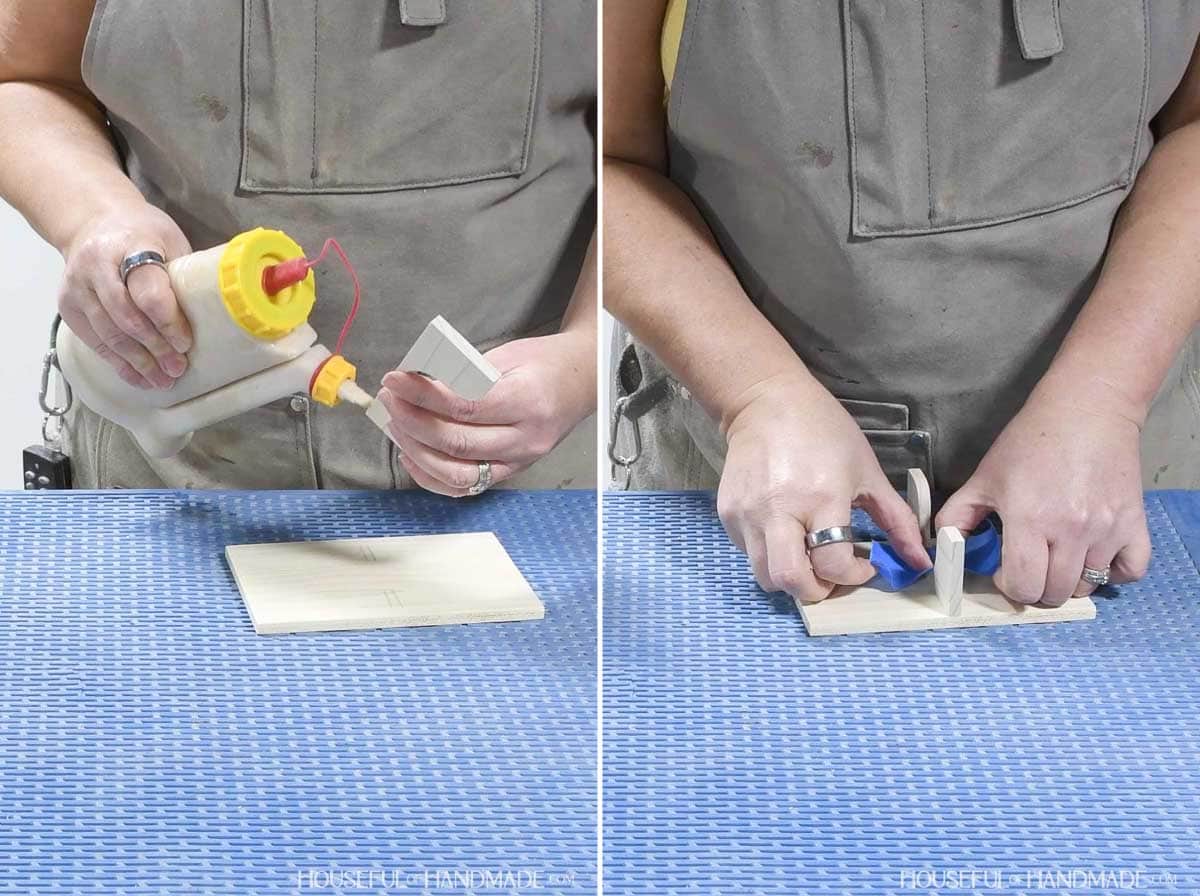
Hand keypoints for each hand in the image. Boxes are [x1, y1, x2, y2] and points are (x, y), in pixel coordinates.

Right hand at [57, 202, 192, 388]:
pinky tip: (137, 377)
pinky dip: (117, 362)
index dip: (168, 322)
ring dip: (137, 362)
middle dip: (155, 349)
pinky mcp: (68, 304)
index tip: (185, 344)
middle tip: (177, 369)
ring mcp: (77, 286)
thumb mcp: (170, 240)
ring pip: (108, 333)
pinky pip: (93, 340)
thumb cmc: (141, 234)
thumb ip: (184, 274)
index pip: (148, 291)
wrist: (92, 221)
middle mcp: (96, 265)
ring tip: (162, 380)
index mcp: (130, 244)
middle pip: (126, 317)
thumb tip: (216, 316)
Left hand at [377, 330, 594, 495]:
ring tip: (397, 426)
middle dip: (413, 422)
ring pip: (457, 474)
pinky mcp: (510, 472)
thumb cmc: (545, 363)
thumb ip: (464, 372)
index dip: (423, 396)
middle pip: (457, 443)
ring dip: (418, 452)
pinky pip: (465, 487)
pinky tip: (413, 454)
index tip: (396, 380)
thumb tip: (416, 382)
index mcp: (527, 401)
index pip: (465, 407)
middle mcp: (525, 438)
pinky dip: (432, 476)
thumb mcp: (507, 355)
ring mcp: (519, 461)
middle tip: (390, 400)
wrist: (582, 382)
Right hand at [717, 374, 930, 602]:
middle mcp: (779, 510)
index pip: (832, 564)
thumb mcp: (868, 471)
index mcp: (821, 497)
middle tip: (831, 576)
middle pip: (790, 580)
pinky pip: (749, 553)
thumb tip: (919, 561)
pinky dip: (770, 555)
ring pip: (765, 575)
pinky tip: (785, 531)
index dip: (852, 576)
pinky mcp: (728, 513)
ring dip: (791, 576)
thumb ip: (897, 520)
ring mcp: (748, 514)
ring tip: (808, 555)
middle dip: (816, 590)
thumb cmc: (822, 430)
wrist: (765, 402)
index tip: (862, 565)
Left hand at [937, 393, 1150, 605]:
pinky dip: (1113, 573)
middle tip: (1029, 567)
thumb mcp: (983, 477)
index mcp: (1030, 518)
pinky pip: (1131, 571)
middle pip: (1055, 593)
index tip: (1005, 571)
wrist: (1084, 411)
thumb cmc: (1030, 441)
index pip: (1023, 585)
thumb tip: (945, 547)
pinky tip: (1093, 558)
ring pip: (1088, 585)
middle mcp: (1072, 529)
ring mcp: (1107, 529)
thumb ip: (957, 516)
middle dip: (1035, 588)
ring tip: (1057, 558)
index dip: (1009, 586)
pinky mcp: (1134, 523)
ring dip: (1069, 581)